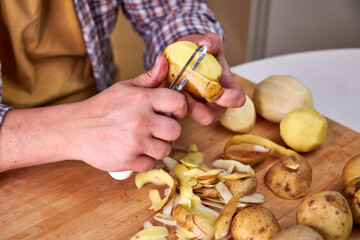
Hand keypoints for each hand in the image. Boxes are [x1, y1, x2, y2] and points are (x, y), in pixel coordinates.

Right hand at [0, 56, 185, 172]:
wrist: (76, 129)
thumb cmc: (103, 107)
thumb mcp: (125, 88)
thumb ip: (149, 78)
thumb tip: (164, 61)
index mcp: (142, 99)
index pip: (178, 102)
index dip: (179, 109)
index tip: (172, 112)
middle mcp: (140, 120)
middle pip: (176, 131)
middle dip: (168, 131)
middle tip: (155, 129)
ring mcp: (134, 142)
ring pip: (165, 150)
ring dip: (156, 147)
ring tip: (142, 140)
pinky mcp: (127, 160)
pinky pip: (150, 164)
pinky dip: (143, 160)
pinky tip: (133, 151)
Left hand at [178, 33, 245, 124]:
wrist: (190, 57)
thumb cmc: (206, 55)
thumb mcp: (212, 44)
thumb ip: (213, 41)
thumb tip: (206, 44)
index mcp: (228, 90)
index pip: (236, 99)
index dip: (227, 98)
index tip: (214, 88)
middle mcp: (214, 104)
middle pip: (207, 116)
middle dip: (193, 106)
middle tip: (182, 90)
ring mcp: (198, 109)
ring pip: (189, 115)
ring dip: (178, 103)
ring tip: (171, 86)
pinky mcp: (183, 109)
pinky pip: (176, 111)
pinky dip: (169, 99)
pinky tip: (164, 86)